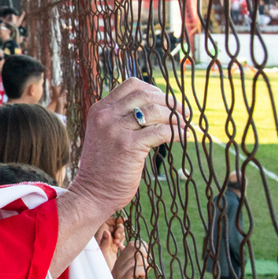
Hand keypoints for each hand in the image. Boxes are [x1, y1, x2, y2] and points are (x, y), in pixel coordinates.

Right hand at [68, 77, 184, 222]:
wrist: (92, 193)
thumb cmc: (103, 168)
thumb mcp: (104, 135)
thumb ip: (120, 119)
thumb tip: (153, 108)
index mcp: (99, 110)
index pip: (131, 85)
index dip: (153, 89)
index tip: (165, 100)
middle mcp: (106, 116)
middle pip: (145, 94)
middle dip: (169, 101)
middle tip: (183, 111)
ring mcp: (116, 130)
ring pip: (155, 111)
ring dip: (175, 116)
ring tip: (185, 124)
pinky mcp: (129, 145)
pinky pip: (161, 131)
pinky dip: (177, 132)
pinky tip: (184, 136)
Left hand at [96, 215, 125, 268]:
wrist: (104, 277)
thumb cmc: (100, 266)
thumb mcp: (102, 254)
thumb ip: (104, 242)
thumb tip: (107, 232)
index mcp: (98, 237)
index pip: (106, 222)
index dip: (114, 220)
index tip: (121, 220)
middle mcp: (102, 239)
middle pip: (112, 226)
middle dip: (118, 228)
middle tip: (118, 237)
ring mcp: (108, 243)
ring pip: (116, 233)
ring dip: (120, 235)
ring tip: (118, 243)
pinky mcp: (113, 249)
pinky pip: (118, 240)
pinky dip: (121, 240)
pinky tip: (120, 246)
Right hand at [111, 240, 147, 278]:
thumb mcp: (128, 275)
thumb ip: (133, 265)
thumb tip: (144, 256)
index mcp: (119, 261)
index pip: (132, 244)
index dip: (143, 248)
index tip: (146, 258)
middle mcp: (118, 265)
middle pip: (135, 249)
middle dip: (145, 254)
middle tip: (147, 265)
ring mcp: (120, 273)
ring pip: (136, 259)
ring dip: (145, 265)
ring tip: (144, 273)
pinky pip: (135, 270)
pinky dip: (142, 272)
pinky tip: (142, 278)